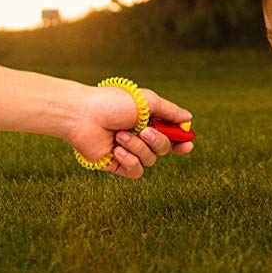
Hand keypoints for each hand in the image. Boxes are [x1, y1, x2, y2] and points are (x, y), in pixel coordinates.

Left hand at [67, 86, 192, 177]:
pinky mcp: (117, 164)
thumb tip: (189, 118)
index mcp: (149, 120)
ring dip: (137, 148)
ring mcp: (129, 151)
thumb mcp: (147, 102)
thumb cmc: (113, 103)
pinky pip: (135, 170)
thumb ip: (170, 111)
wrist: (82, 115)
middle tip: (143, 131)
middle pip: (164, 148)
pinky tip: (116, 151)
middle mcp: (141, 136)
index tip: (187, 144)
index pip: (172, 134)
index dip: (181, 141)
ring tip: (120, 136)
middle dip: (157, 141)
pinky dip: (129, 161)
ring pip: (150, 160)